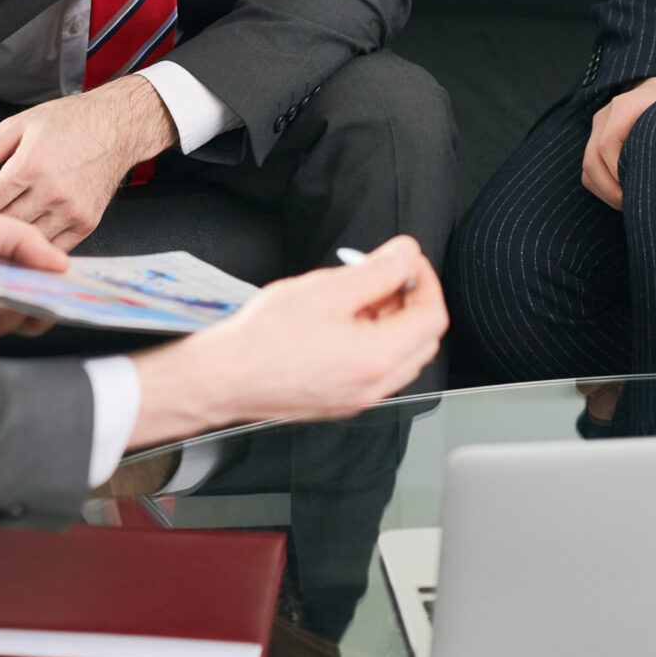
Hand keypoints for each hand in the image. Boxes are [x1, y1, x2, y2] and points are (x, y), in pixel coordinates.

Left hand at [0, 76, 178, 249]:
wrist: (118, 127)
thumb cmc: (69, 122)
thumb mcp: (18, 126)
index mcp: (30, 166)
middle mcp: (52, 192)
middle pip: (5, 227)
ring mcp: (72, 210)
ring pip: (28, 243)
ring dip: (7, 247)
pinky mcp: (87, 223)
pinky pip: (54, 248)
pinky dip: (35, 251)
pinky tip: (21, 250)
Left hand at [0, 204, 65, 354]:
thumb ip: (21, 238)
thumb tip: (62, 265)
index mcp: (5, 270)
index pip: (47, 284)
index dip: (66, 284)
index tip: (87, 279)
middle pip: (38, 310)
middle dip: (49, 299)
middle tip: (56, 289)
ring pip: (11, 321)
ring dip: (8, 300)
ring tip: (3, 282)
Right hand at [125, 236, 447, 449]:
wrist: (223, 378)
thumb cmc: (262, 339)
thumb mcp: (326, 289)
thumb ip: (376, 269)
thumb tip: (407, 255)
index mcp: (379, 357)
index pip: (432, 315)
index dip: (424, 279)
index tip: (405, 260)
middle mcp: (376, 385)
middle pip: (423, 338)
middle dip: (411, 300)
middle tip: (385, 273)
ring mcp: (360, 398)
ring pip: (402, 355)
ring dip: (393, 321)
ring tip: (358, 295)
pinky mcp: (342, 401)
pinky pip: (377, 369)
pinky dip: (374, 341)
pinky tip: (343, 321)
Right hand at [579, 76, 655, 209]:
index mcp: (624, 107)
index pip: (607, 145)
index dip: (618, 173)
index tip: (636, 191)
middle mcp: (605, 115)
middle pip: (591, 160)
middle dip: (610, 190)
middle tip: (632, 206)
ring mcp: (597, 127)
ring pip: (587, 168)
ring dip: (605, 192)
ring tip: (628, 204)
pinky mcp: (595, 138)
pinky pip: (589, 170)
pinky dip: (602, 187)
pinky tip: (623, 195)